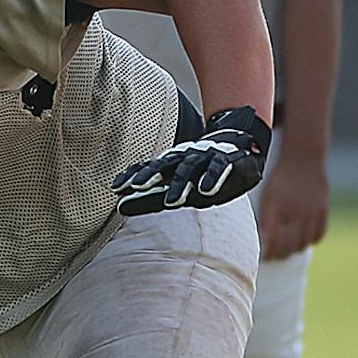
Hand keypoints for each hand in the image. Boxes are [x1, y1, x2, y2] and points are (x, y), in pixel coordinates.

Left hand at [114, 105, 269, 216]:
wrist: (240, 149)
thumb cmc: (202, 174)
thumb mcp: (177, 188)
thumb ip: (150, 197)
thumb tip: (119, 207)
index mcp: (171, 164)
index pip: (148, 169)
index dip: (133, 176)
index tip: (117, 188)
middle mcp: (185, 159)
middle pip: (165, 165)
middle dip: (150, 176)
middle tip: (136, 187)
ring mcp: (205, 157)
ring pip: (189, 168)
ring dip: (180, 184)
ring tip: (171, 202)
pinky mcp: (226, 160)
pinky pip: (218, 167)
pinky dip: (211, 177)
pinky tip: (205, 190)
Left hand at [258, 153, 329, 258]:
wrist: (303, 157)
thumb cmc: (280, 176)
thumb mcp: (267, 194)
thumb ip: (266, 217)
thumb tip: (263, 239)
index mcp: (276, 208)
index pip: (272, 241)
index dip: (268, 254)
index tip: (264, 257)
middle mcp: (294, 211)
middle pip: (288, 246)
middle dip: (280, 255)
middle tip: (276, 256)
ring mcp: (310, 211)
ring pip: (304, 243)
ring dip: (296, 249)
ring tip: (290, 249)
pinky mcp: (323, 209)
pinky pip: (319, 234)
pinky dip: (312, 240)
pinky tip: (306, 240)